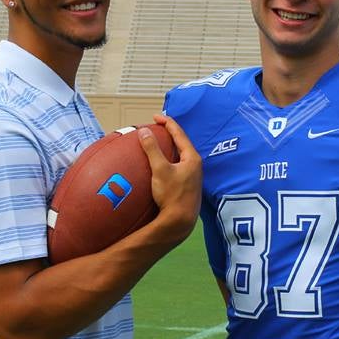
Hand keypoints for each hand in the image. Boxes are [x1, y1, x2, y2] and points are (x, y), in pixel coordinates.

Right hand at [138, 114, 201, 243]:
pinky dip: (168, 159)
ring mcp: (192, 176)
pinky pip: (177, 166)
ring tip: (157, 142)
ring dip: (169, 147)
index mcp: (192, 158)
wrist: (180, 222)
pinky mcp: (187, 185)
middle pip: (182, 143)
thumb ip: (152, 149)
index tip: (155, 117)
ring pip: (180, 155)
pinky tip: (159, 165)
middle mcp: (195, 165)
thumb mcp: (160, 169)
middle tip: (156, 127)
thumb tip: (144, 132)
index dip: (167, 123)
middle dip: (169, 133)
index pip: (179, 133)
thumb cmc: (172, 196)